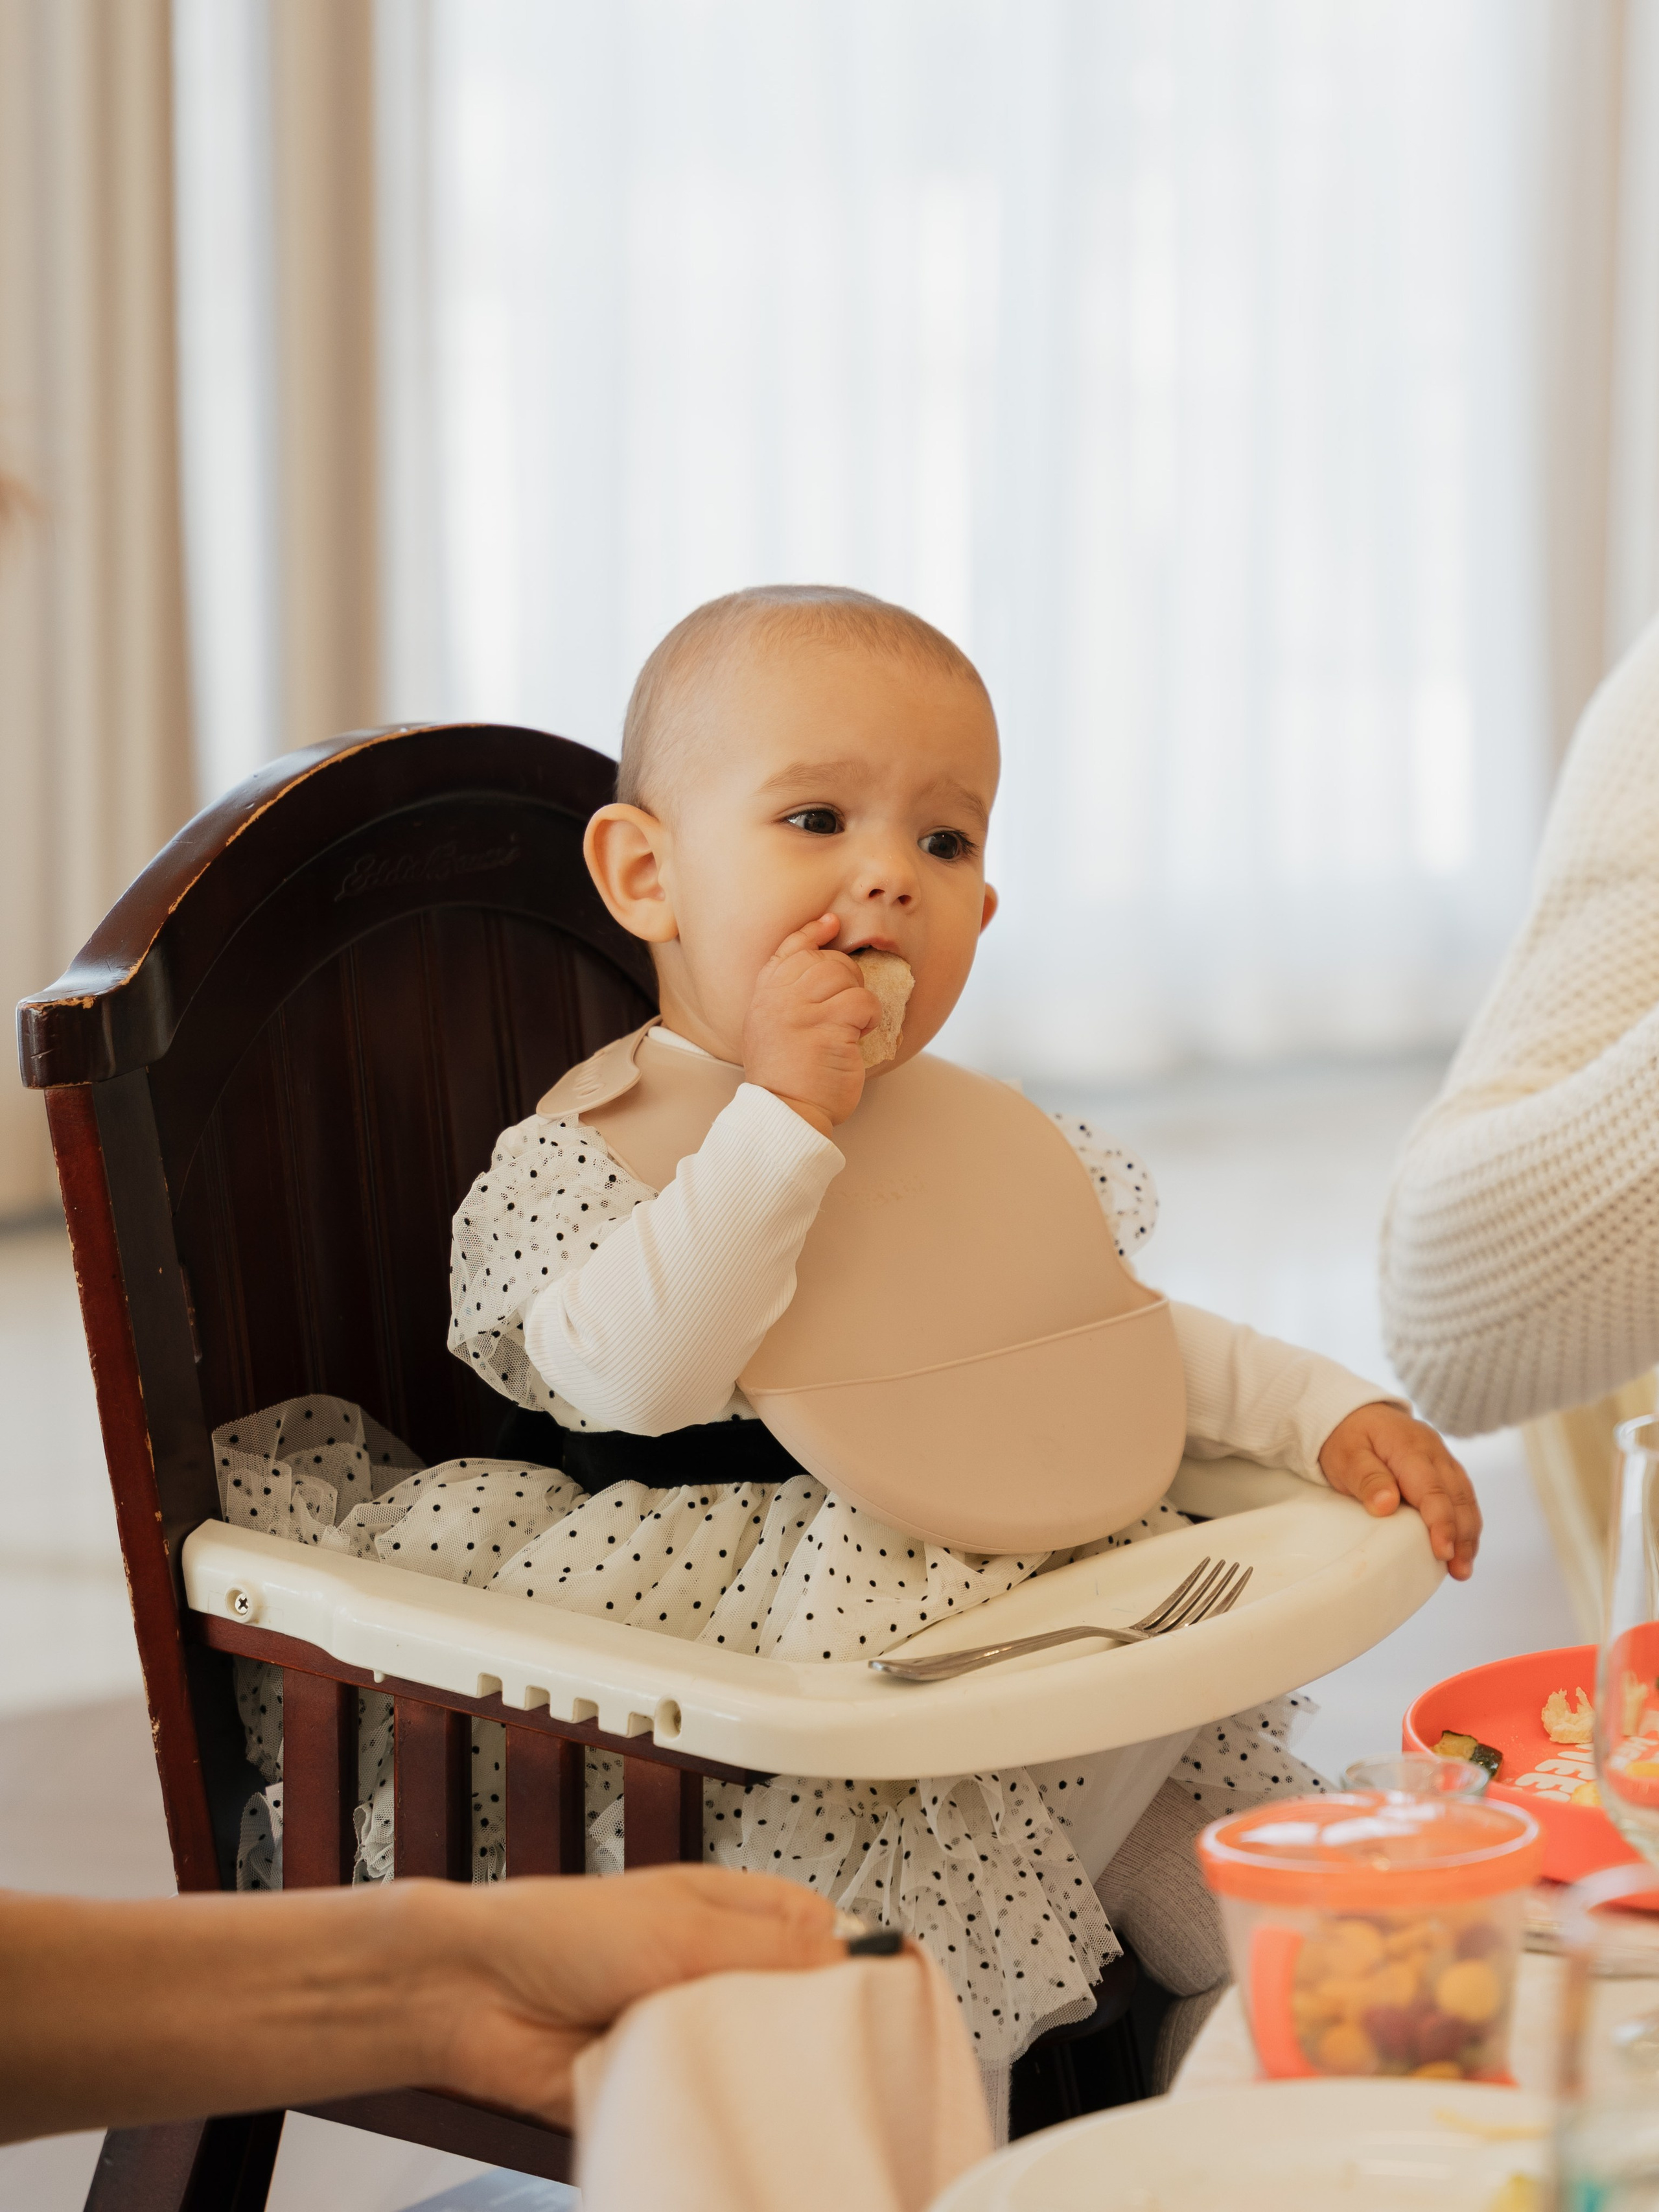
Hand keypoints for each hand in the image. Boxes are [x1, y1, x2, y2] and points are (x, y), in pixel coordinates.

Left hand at [433, 1865, 844, 2125]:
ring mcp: (688, 2029)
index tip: (889, 2006)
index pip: (824, 1938)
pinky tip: (727, 2114)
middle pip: (797, 2009)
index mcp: (733, 1912)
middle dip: (811, 2033)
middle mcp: (715, 1968)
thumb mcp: (684, 1926)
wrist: (471, 1996)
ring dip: (760, 2075)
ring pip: (757, 2062)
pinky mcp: (661, 2083)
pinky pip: (710, 2106)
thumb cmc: (559, 1931)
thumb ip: (776, 1945)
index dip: (857, 1970)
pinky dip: (717, 2111)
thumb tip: (863, 1952)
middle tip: (833, 2057)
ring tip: (771, 2082)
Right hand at [742, 913, 879, 1132]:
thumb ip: (785, 999)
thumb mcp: (769, 1029)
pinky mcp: (829, 1028)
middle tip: (847, 1003)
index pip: (789, 949)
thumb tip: (816, 969)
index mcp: (765, 996)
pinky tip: (858, 1035)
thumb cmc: (784, 1076)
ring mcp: (802, 1011)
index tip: (832, 924)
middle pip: (823, 960)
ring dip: (857, 996)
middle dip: (845, 974)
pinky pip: (862, 1002)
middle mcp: (780, 998)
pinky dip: (869, 1016)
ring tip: (851, 1022)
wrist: (785, 1112)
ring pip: (843, 974)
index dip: (813, 933)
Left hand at [1318, 1402, 1480, 1578]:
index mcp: (1410, 1447)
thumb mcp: (1346, 1456)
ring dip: (1468, 1533)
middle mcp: (1434, 1452)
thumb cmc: (1347, 1437)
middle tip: (1459, 1571)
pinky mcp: (1443, 1468)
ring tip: (1462, 1568)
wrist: (1354, 1413)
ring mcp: (1442, 1458)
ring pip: (1465, 1498)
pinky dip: (1465, 1522)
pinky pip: (1461, 1496)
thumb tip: (1387, 1505)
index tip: (1443, 1551)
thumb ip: (1367, 1478)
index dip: (1441, 1523)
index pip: (1433, 1490)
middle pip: (1457, 1497)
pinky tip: (1461, 1547)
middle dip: (1462, 1536)